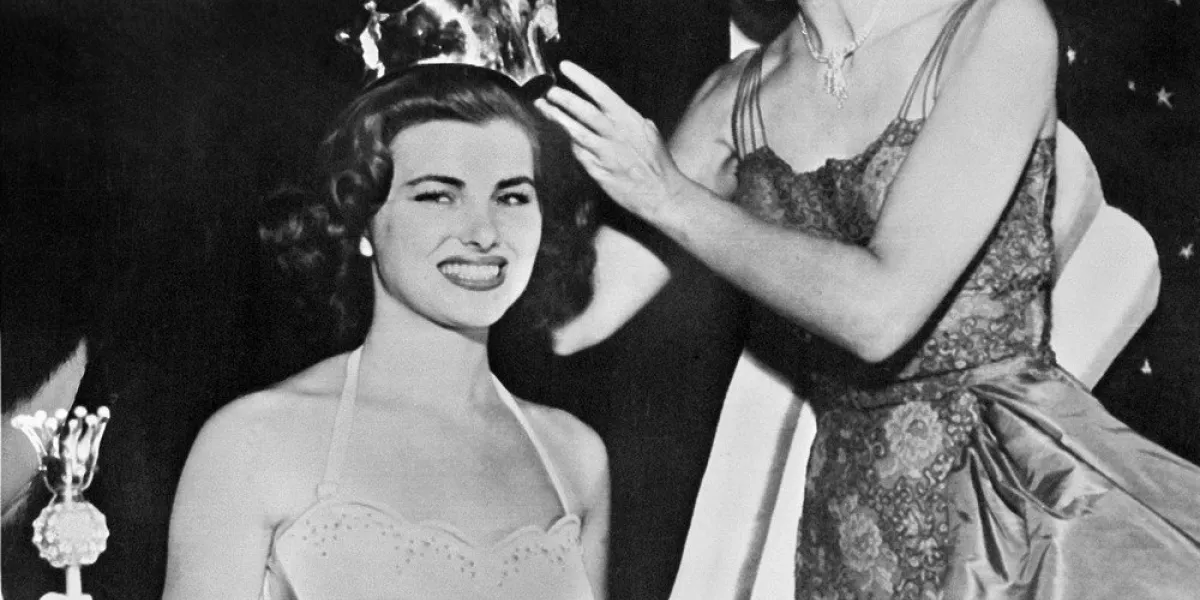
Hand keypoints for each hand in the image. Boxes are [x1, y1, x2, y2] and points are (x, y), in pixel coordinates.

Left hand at [536, 61, 684, 219]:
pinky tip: (563, 139)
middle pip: (585, 111)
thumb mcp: (649, 133)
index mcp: (630, 120)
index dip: (581, 78)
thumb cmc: (658, 164)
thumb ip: (629, 120)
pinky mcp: (600, 173)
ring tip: (544, 108)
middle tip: (548, 90)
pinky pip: (580, 155)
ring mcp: (607, 155)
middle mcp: (617, 135)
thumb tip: (615, 111)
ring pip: (577, 133)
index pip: (602, 92)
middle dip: (564, 98)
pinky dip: (572, 146)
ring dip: (559, 119)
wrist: (663, 195)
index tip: (565, 67)